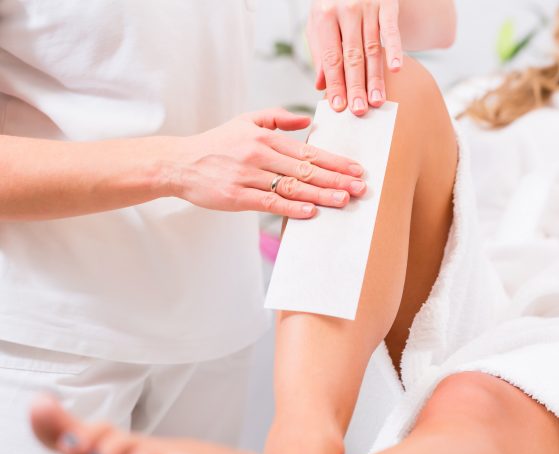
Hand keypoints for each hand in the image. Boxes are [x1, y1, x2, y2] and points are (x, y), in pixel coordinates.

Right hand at [169, 109, 366, 217]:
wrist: (179, 163)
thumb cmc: (216, 144)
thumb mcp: (245, 121)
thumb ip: (277, 118)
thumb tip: (308, 120)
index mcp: (265, 138)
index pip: (308, 152)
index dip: (335, 161)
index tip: (356, 169)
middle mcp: (259, 155)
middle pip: (305, 170)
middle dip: (336, 179)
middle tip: (360, 188)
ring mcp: (248, 176)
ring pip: (291, 187)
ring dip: (320, 194)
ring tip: (343, 200)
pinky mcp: (237, 196)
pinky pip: (268, 202)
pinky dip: (290, 207)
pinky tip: (310, 211)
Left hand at [308, 0, 402, 115]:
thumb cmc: (335, 4)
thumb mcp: (320, 22)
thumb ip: (321, 52)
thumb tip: (320, 85)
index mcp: (325, 15)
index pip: (331, 57)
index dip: (335, 83)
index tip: (339, 106)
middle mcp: (346, 9)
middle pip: (352, 56)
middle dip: (356, 86)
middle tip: (359, 110)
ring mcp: (368, 6)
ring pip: (372, 49)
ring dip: (375, 77)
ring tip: (377, 100)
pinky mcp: (387, 4)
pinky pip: (391, 30)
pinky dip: (395, 50)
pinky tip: (396, 69)